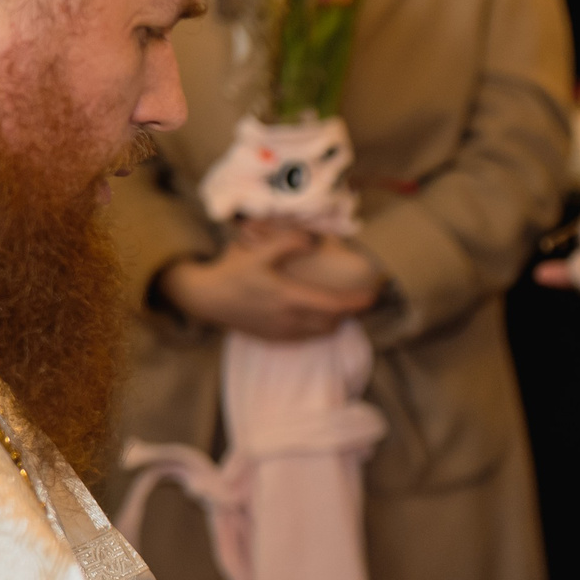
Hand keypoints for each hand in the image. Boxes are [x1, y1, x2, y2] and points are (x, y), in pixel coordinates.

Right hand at [162, 221, 380, 340]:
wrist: (206, 299)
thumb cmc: (232, 273)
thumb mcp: (257, 252)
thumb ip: (287, 243)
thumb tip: (313, 239)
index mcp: (288, 298)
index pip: (334, 305)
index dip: (357, 302)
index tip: (373, 295)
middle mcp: (289, 320)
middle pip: (333, 323)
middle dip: (350, 312)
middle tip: (361, 297)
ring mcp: (282, 333)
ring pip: (321, 333)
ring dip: (335, 320)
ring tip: (343, 305)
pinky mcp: (275, 339)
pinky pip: (306, 337)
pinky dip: (319, 327)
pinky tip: (319, 314)